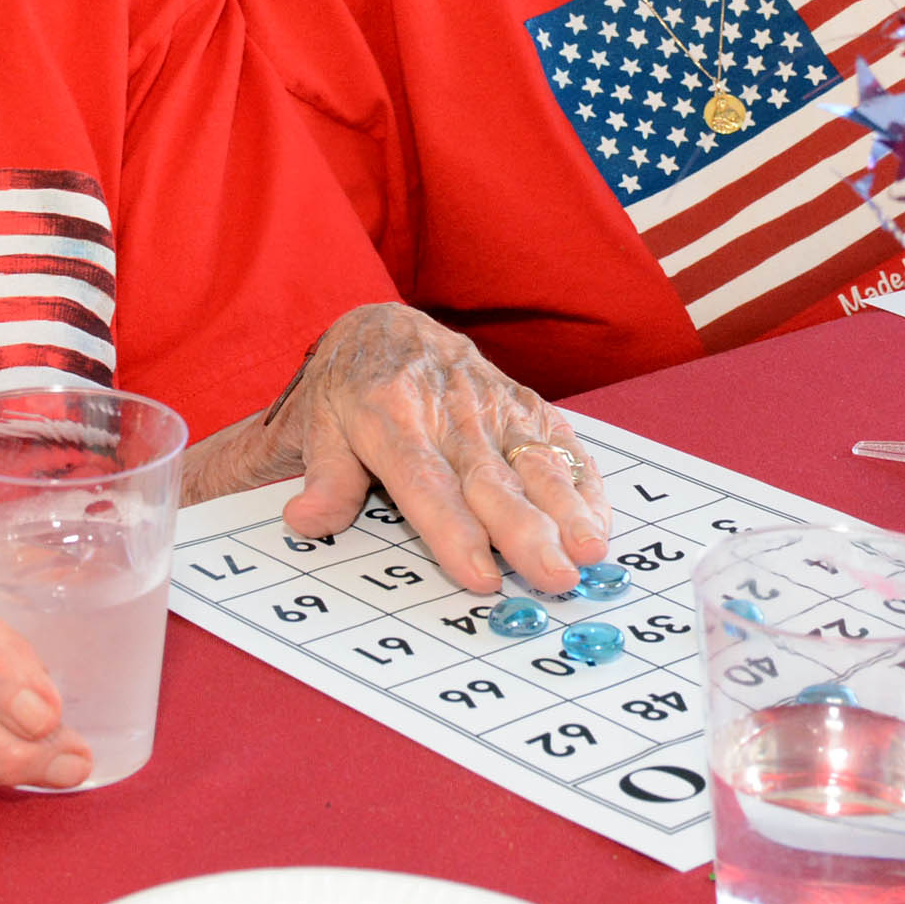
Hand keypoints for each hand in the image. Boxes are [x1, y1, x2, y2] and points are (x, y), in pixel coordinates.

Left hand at [194, 303, 610, 594]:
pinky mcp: (520, 400)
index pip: (424, 480)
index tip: (479, 575)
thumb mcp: (316, 425)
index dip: (452, 529)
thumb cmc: (347, 389)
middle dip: (525, 530)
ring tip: (590, 552)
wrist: (381, 326)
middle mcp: (447, 409)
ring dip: (566, 507)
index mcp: (388, 415)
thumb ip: (324, 477)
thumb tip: (306, 523)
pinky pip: (556, 437)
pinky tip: (598, 518)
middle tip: (554, 577)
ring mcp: (490, 402)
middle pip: (489, 478)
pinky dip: (582, 477)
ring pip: (531, 457)